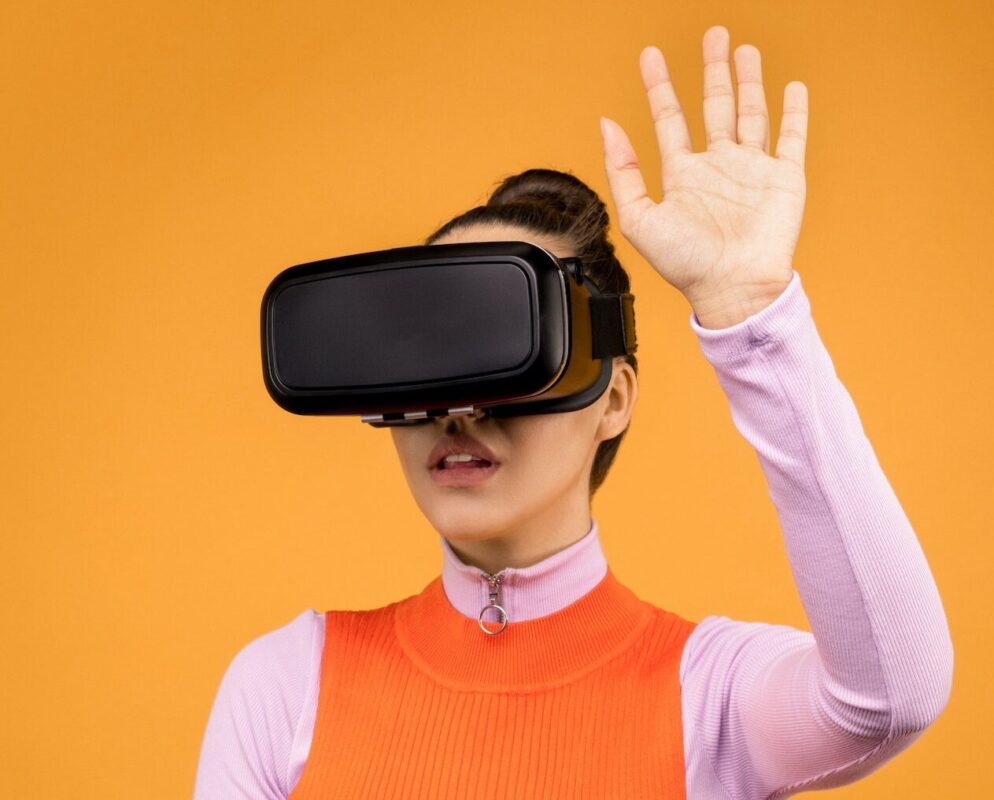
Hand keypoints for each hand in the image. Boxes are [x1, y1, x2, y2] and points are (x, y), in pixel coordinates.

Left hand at [599, 25, 808, 328]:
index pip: (669, 118)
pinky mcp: (785, 178)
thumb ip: (622, 171)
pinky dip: (794, 111)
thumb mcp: (639, 218)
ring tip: (743, 50)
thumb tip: (606, 124)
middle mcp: (717, 167)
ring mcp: (752, 171)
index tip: (649, 55)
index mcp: (683, 175)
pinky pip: (791, 137)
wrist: (733, 289)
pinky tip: (792, 87)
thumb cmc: (686, 264)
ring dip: (748, 81)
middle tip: (713, 34)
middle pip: (714, 105)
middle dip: (713, 70)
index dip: (658, 86)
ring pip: (751, 113)